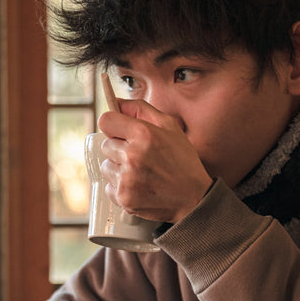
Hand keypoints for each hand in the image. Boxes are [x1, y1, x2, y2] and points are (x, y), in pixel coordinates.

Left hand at [97, 102, 213, 222]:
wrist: (194, 197)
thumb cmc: (183, 161)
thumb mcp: (170, 127)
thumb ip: (141, 109)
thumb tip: (116, 103)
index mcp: (144, 134)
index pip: (105, 121)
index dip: (113, 126)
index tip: (121, 132)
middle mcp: (133, 156)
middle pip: (105, 145)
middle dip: (119, 149)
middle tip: (140, 157)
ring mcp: (126, 179)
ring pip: (106, 166)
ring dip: (119, 169)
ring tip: (141, 173)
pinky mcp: (124, 198)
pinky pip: (109, 187)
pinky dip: (121, 187)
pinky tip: (139, 186)